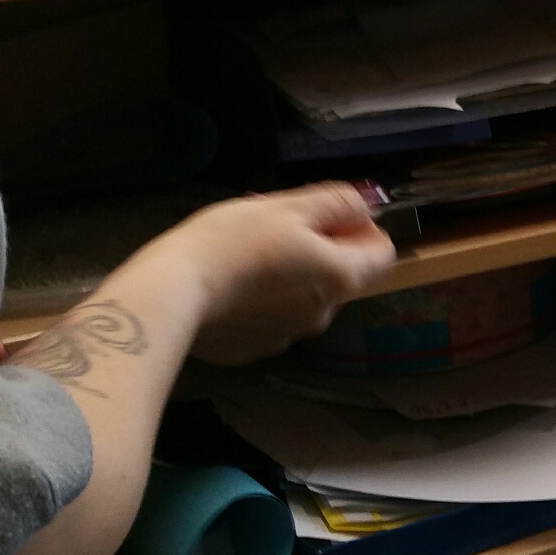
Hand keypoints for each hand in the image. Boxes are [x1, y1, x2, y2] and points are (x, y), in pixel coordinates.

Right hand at [151, 184, 396, 365]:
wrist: (172, 292)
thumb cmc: (234, 240)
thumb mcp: (289, 206)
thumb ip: (337, 203)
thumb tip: (367, 205)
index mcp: (341, 278)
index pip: (383, 254)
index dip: (363, 229)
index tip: (330, 215)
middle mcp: (324, 315)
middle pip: (341, 275)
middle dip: (321, 248)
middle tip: (279, 227)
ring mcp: (288, 337)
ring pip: (305, 298)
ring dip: (291, 275)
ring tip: (248, 254)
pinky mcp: (254, 350)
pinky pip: (271, 318)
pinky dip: (262, 302)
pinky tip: (230, 286)